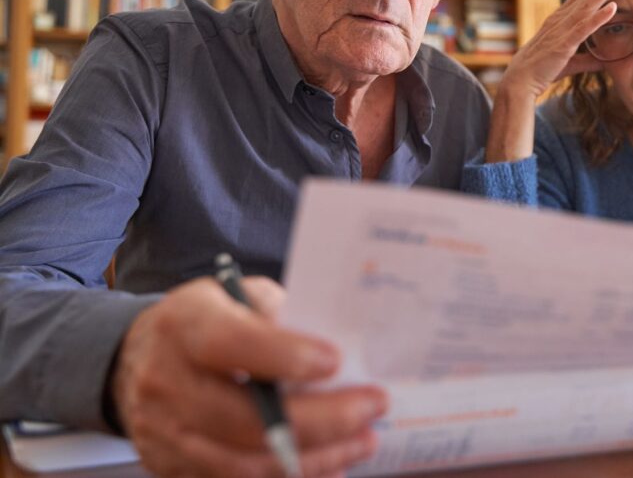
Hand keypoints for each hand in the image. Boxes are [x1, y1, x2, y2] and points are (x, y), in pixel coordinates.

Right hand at [113, 276, 386, 476]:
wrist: (138, 359)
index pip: (230, 344)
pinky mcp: (173, 468)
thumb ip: (279, 312)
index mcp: (185, 326)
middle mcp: (167, 383)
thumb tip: (338, 341)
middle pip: (246, 418)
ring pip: (246, 463)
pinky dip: (293, 477)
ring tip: (363, 441)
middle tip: (372, 407)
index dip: (285, 356)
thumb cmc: (205, 321)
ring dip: (317, 457)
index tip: (335, 362)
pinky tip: (331, 464)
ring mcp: (166, 434)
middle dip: (323, 419)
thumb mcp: (237, 294)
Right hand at [501, 0, 632, 100]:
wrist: (520, 80)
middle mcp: (561, 19)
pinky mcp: (563, 45)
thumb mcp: (569, 62)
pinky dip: (598, 17)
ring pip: (587, 5)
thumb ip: (588, 60)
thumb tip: (605, 62)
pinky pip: (583, 28)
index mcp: (560, 20)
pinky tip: (612, 7)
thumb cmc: (542, 69)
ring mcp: (561, 30)